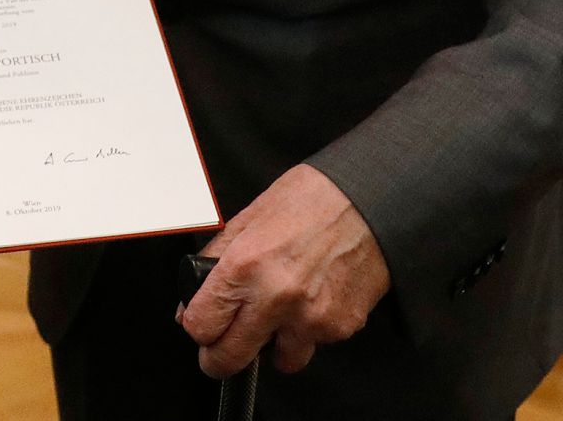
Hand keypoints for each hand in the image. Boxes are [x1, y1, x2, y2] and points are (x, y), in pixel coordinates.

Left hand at [179, 163, 389, 377]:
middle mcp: (276, 298)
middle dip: (221, 356)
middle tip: (224, 343)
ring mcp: (311, 320)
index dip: (197, 328)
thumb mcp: (249, 218)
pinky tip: (313, 297)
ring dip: (274, 345)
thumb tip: (194, 295)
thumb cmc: (310, 201)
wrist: (368, 202)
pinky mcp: (340, 329)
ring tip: (281, 311)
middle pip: (230, 359)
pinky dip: (308, 330)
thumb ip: (217, 259)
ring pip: (279, 361)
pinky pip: (314, 345)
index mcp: (245, 266)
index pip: (202, 326)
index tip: (202, 327)